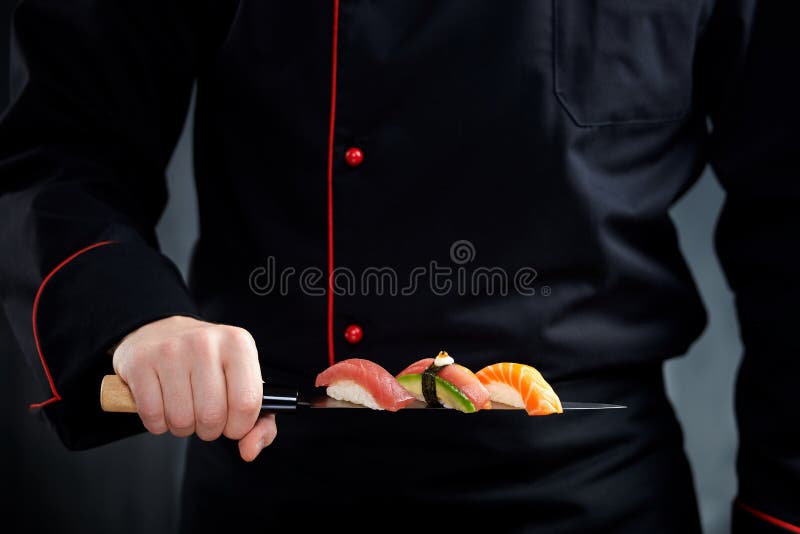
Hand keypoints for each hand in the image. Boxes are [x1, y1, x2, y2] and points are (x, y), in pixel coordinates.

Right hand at [111, 315, 275, 460]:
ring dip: (183, 427)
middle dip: (209, 429)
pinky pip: (153, 416)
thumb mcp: (243, 382)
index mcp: (238, 344)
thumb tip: (249, 451)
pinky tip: (163, 405)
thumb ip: (260, 423)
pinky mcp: (140, 362)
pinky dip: (158, 423)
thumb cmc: (209, 365)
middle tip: (205, 416)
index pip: (246, 402)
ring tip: (184, 408)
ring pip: (181, 419)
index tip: (232, 423)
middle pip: (212, 416)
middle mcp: (205, 342)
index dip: (240, 426)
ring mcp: (171, 350)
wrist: (162, 333)